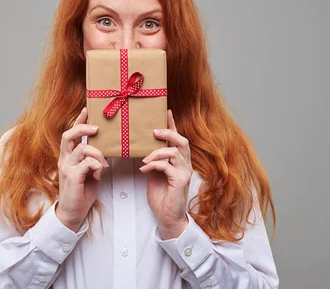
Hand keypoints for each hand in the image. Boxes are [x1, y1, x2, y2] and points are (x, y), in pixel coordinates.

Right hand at [56, 107, 108, 231]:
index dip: (78, 121)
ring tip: (103, 164)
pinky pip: (87, 163)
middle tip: (96, 128)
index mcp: (68, 157)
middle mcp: (64, 160)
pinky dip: (97, 166)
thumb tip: (105, 149)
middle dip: (82, 127)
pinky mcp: (71, 177)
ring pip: (82, 148)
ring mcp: (66, 167)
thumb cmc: (81, 192)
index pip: (70, 134)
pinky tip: (99, 174)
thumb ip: (93, 160)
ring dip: (97, 153)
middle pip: (68, 135)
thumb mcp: (89, 172)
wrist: (73, 213)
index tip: (87, 110)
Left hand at [139, 109, 192, 239]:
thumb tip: (143, 149)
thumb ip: (153, 160)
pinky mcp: (181, 181)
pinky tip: (144, 169)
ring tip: (144, 159)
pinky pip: (167, 166)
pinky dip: (154, 165)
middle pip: (182, 141)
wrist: (167, 217)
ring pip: (174, 152)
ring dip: (156, 153)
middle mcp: (185, 164)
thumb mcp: (154, 174)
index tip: (166, 111)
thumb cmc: (162, 197)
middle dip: (168, 132)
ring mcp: (185, 172)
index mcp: (179, 161)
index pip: (177, 139)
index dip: (173, 124)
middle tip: (154, 131)